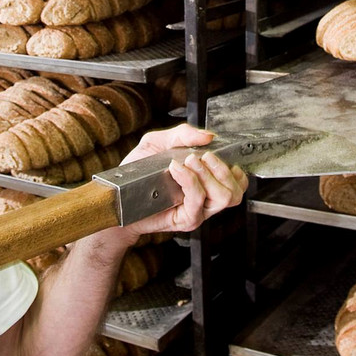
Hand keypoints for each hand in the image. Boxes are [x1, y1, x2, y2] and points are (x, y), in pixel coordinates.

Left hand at [93, 124, 248, 249]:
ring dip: (209, 175)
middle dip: (222, 169)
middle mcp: (206, 200)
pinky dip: (190, 180)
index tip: (213, 154)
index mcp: (208, 183)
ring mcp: (198, 212)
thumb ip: (183, 135)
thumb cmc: (137, 173)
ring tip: (189, 162)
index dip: (234, 169)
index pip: (239, 182)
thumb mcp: (158, 143)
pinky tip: (176, 169)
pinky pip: (198, 200)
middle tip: (201, 157)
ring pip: (224, 197)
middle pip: (236, 192)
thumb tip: (208, 135)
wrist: (117, 197)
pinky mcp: (186, 220)